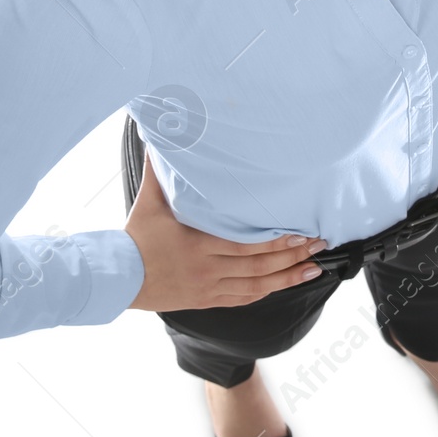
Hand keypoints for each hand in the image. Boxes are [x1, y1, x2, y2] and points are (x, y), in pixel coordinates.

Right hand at [124, 150, 328, 310]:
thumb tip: (160, 135)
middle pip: (258, 266)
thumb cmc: (136, 237)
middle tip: (319, 246)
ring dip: (287, 278)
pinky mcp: (206, 300)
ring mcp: (208, 288)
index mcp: (197, 244)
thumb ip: (159, 170)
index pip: (247, 244)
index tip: (301, 232)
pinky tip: (284, 285)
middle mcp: (207, 269)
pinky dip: (266, 292)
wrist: (118, 278)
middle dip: (293, 256)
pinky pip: (243, 299)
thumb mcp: (149, 201)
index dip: (277, 240)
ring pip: (256, 286)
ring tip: (313, 270)